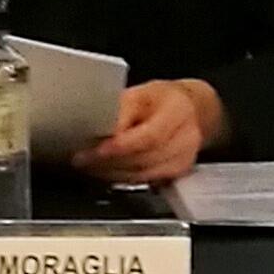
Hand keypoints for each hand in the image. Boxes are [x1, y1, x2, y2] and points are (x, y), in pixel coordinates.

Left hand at [73, 78, 224, 185]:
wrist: (189, 110)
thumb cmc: (161, 99)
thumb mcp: (140, 92)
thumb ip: (121, 109)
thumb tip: (97, 126)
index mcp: (178, 110)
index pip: (149, 136)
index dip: (120, 146)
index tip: (94, 149)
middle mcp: (186, 136)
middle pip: (144, 157)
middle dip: (109, 161)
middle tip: (83, 158)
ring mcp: (184, 157)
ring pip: (143, 173)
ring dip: (111, 171)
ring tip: (89, 164)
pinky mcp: (178, 172)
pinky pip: (145, 180)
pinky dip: (122, 177)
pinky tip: (107, 170)